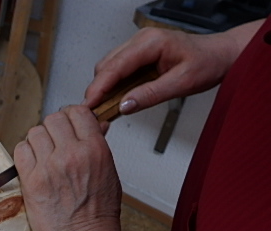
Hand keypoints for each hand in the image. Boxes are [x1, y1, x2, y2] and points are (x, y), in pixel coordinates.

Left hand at [14, 106, 121, 230]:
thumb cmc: (98, 214)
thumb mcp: (108, 173)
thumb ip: (98, 145)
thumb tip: (96, 124)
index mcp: (95, 150)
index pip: (78, 112)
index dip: (71, 116)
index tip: (68, 125)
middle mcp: (72, 154)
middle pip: (53, 119)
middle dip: (54, 128)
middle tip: (55, 142)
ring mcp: (49, 167)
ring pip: (35, 133)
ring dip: (38, 141)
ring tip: (43, 156)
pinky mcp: (31, 181)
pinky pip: (20, 151)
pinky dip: (25, 154)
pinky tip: (32, 165)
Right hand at [83, 21, 262, 113]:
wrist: (220, 55)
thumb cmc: (207, 63)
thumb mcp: (182, 83)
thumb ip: (151, 95)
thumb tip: (125, 105)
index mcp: (151, 42)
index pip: (115, 66)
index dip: (99, 87)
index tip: (89, 104)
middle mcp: (141, 40)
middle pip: (106, 66)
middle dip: (98, 89)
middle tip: (95, 112)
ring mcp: (138, 45)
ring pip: (108, 67)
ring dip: (104, 88)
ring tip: (105, 107)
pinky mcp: (138, 54)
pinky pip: (117, 69)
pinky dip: (113, 85)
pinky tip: (116, 98)